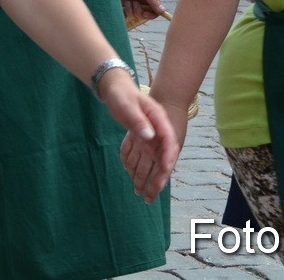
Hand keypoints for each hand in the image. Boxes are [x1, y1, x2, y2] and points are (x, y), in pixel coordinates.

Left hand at [105, 69, 180, 201]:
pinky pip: (138, 155)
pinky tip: (129, 175)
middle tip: (151, 195)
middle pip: (161, 157)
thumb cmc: (122, 94)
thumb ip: (138, 121)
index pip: (169, 142)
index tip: (165, 172)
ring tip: (139, 194)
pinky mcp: (138, 137)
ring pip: (149, 160)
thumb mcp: (128, 105)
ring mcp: (148, 135)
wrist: (115, 87)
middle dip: (157, 178)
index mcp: (159, 120)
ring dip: (145, 177)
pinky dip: (134, 166)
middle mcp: (156, 131)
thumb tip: (149, 137)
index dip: (168, 159)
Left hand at [114, 0, 163, 26]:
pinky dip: (123, 12)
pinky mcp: (125, 4)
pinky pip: (125, 14)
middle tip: (134, 3)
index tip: (144, 13)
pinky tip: (123, 5)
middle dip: (138, 12)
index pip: (155, 13)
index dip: (150, 15)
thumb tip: (163, 11)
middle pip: (143, 16)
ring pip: (134, 15)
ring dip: (130, 9)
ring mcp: (134, 4)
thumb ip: (153, 1)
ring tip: (127, 1)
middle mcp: (143, 3)